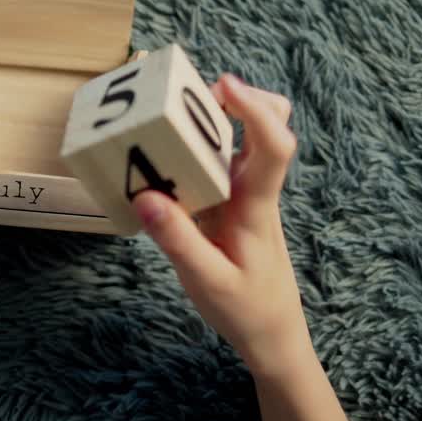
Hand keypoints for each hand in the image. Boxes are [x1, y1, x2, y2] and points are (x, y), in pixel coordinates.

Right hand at [132, 75, 312, 379]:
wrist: (273, 334)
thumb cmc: (245, 310)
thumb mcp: (206, 281)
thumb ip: (178, 240)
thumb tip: (146, 196)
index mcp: (256, 206)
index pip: (274, 145)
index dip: (255, 109)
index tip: (224, 86)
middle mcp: (256, 190)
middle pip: (269, 125)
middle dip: (239, 98)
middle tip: (190, 94)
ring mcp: (246, 194)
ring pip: (246, 138)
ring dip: (217, 118)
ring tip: (171, 117)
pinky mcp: (233, 203)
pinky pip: (224, 161)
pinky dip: (201, 146)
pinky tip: (169, 155)